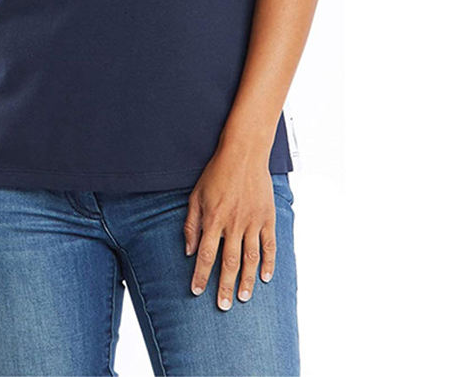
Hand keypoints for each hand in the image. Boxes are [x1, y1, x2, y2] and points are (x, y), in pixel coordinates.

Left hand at [184, 151, 275, 309]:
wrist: (243, 154)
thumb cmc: (216, 173)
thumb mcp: (196, 196)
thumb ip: (191, 224)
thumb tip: (190, 251)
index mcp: (213, 219)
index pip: (206, 255)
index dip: (201, 275)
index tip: (197, 291)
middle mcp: (233, 223)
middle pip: (229, 262)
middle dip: (225, 287)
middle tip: (223, 306)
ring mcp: (252, 221)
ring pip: (251, 258)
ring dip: (247, 281)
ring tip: (244, 298)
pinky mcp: (267, 217)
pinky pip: (270, 245)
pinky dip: (269, 263)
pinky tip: (265, 277)